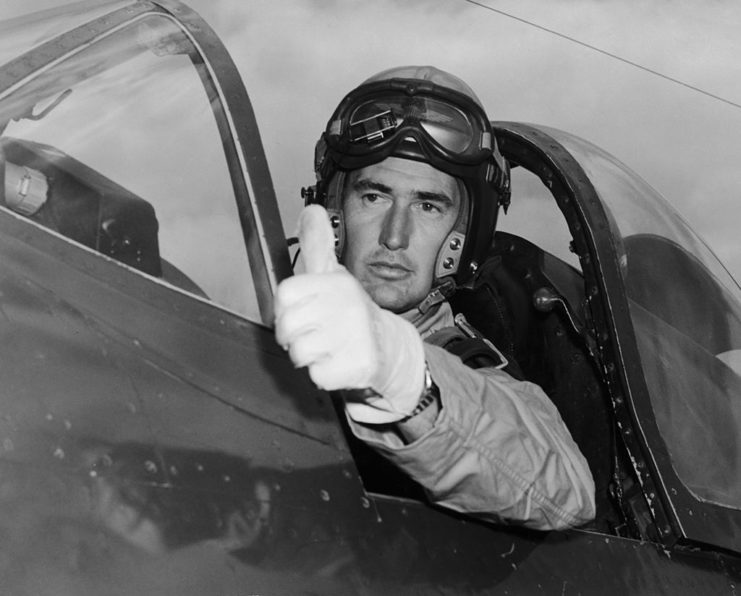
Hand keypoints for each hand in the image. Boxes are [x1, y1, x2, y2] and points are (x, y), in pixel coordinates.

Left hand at [274, 205, 425, 422]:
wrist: (388, 347)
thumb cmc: (351, 312)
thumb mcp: (334, 274)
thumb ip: (317, 244)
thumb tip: (311, 209)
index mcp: (336, 283)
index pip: (284, 295)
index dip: (287, 308)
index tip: (304, 310)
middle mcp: (346, 306)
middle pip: (286, 327)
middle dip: (295, 336)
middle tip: (315, 332)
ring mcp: (354, 337)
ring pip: (299, 353)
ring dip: (310, 356)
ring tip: (329, 347)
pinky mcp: (357, 366)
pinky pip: (317, 376)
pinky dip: (326, 375)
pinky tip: (340, 362)